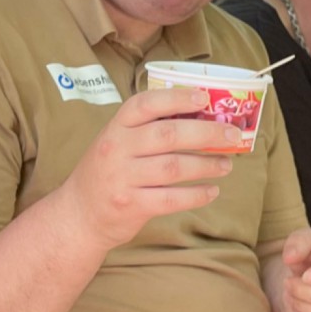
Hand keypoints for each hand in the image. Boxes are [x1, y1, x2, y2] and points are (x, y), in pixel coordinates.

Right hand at [60, 87, 244, 250]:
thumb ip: (147, 129)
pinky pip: (170, 199)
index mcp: (116, 126)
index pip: (146, 104)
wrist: (79, 214)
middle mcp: (118, 148)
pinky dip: (195, 195)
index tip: (205, 98)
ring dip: (206, 165)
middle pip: (168, 135)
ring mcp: (123, 178)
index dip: (177, 98)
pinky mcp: (131, 206)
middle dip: (205, 132)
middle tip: (231, 134)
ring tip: (226, 164)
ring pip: (173, 167)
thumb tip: (198, 116)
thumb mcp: (118, 141)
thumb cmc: (107, 170)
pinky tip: (211, 191)